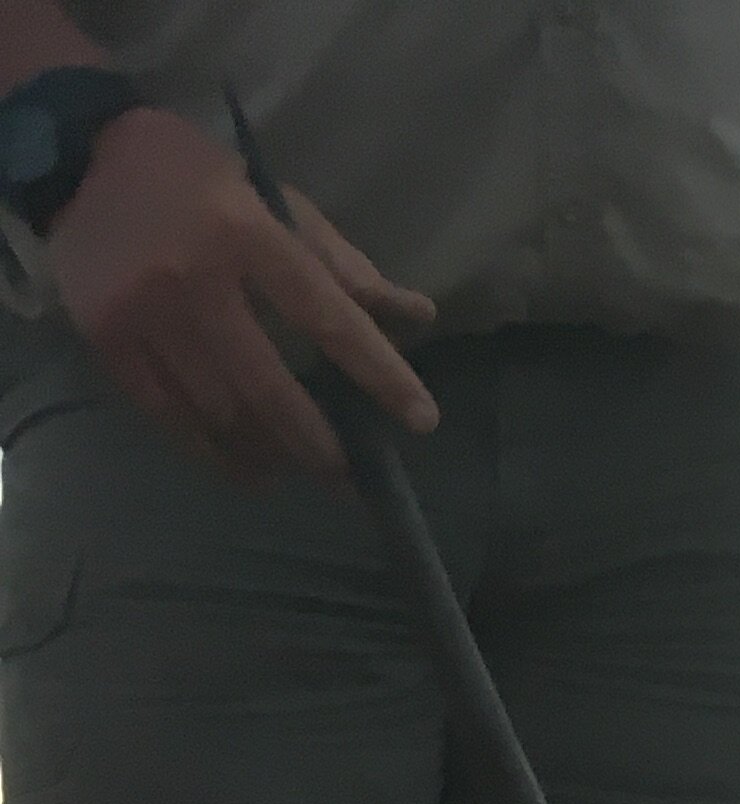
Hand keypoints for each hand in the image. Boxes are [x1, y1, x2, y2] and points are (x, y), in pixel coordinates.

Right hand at [46, 108, 436, 480]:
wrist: (79, 154)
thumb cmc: (194, 179)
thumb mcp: (274, 202)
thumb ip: (344, 267)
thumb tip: (420, 317)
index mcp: (243, 231)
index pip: (327, 316)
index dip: (379, 373)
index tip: (421, 419)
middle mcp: (192, 277)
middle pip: (270, 388)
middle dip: (317, 444)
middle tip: (347, 475)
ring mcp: (143, 312)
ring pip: (221, 413)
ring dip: (269, 453)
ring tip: (297, 469)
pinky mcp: (106, 338)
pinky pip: (169, 417)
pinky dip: (214, 452)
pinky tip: (245, 466)